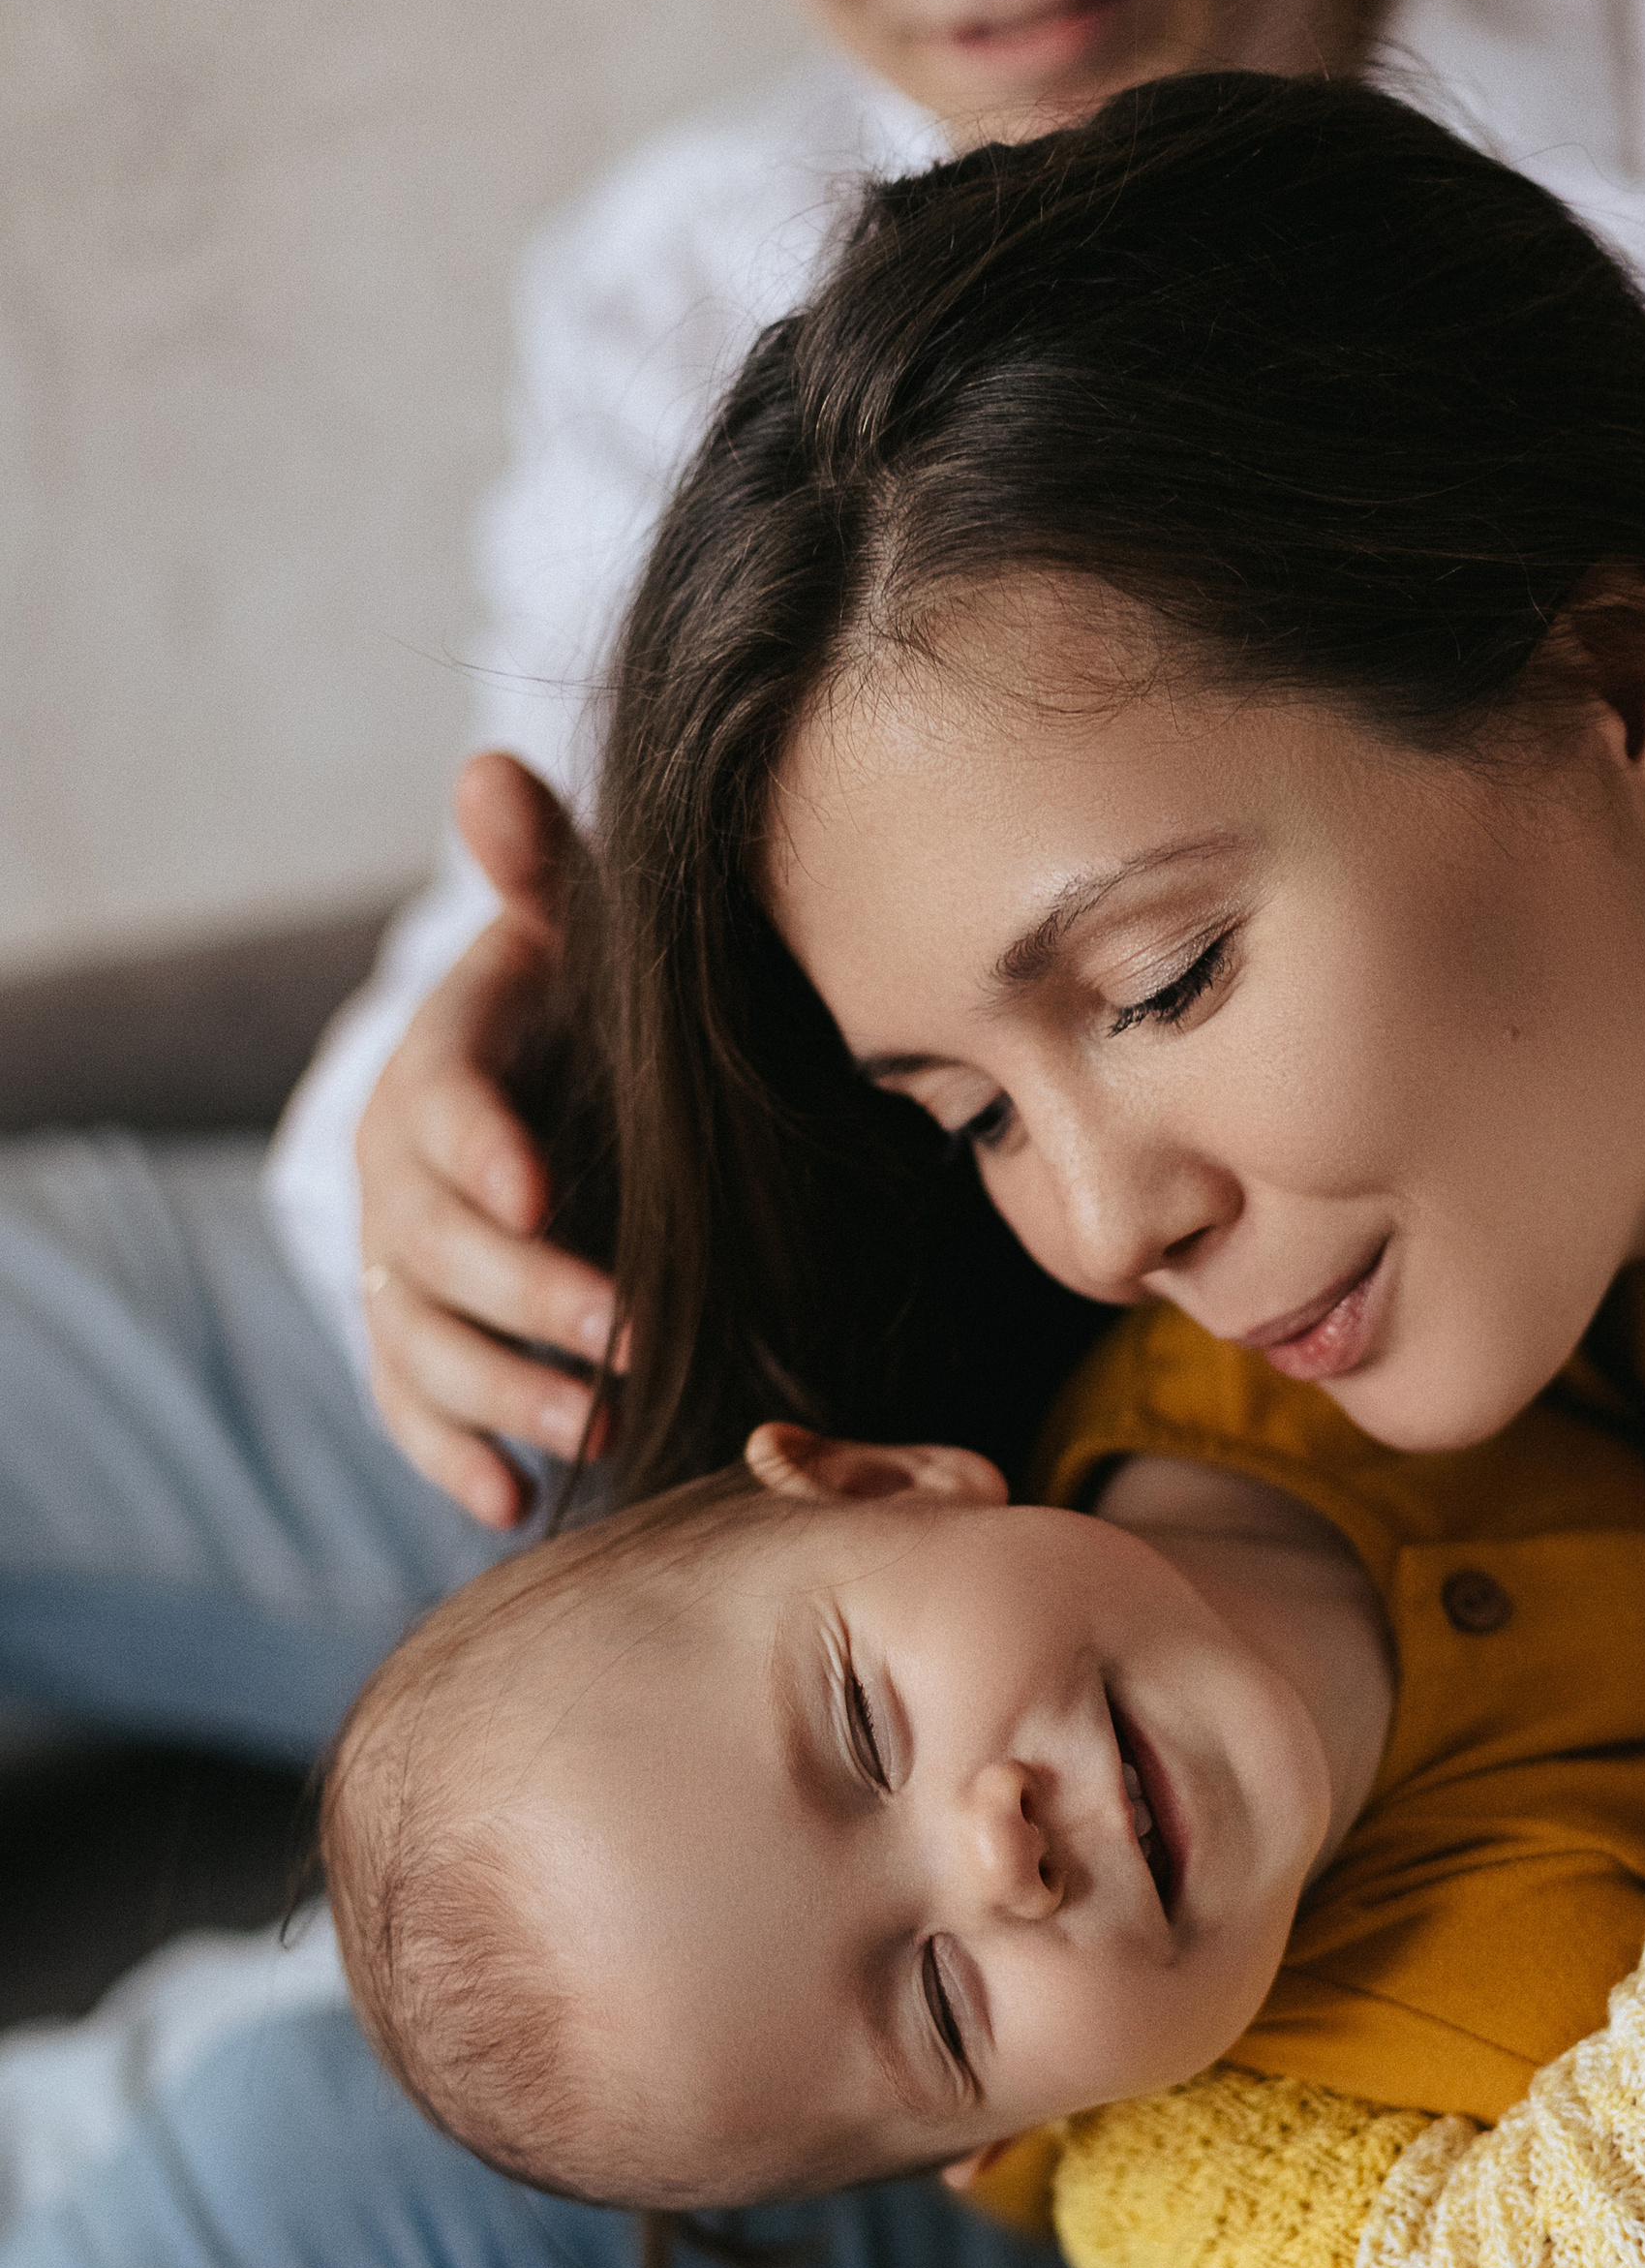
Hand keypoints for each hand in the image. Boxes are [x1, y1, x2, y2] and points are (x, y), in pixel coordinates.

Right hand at [354, 752, 618, 1529]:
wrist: (566, 1094)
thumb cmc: (590, 1011)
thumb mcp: (578, 935)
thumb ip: (545, 872)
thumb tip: (488, 771)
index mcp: (438, 1067)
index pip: (440, 1104)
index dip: (481, 1149)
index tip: (542, 1193)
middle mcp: (397, 1173)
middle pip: (430, 1245)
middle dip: (523, 1296)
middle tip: (624, 1334)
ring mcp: (400, 1266)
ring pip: (420, 1340)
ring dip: (504, 1389)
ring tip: (601, 1423)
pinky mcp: (416, 1343)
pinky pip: (412, 1409)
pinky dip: (451, 1455)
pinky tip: (504, 1496)